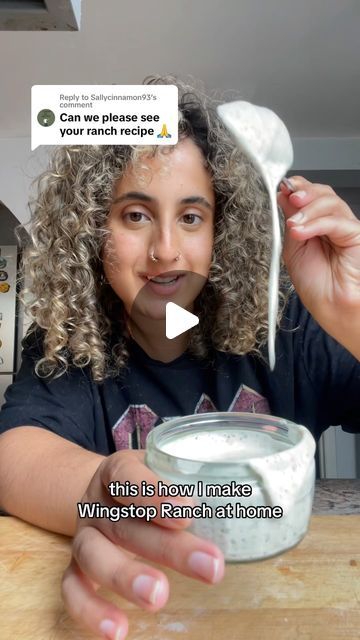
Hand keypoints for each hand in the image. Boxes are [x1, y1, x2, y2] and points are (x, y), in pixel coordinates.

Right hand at [61, 450, 223, 639]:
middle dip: (169, 547)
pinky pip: (73, 591)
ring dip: (126, 577)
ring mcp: (83, 535)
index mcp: (117, 471)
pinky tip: (119, 631)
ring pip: (95, 556)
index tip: (190, 511)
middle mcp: (96, 503)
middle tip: (211, 566)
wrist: (103, 494)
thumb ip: (194, 483)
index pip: (129, 476)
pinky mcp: (75, 567)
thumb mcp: (165, 471)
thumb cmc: (147, 483)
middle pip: (126, 523)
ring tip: (159, 597)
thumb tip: (259, 506)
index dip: (155, 494)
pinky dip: (91, 612)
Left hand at [278, 176, 359, 357]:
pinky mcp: (356, 235)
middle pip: (323, 193)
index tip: (282, 188)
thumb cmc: (316, 286)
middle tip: (289, 197)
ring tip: (292, 225)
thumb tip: (284, 196)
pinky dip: (316, 223)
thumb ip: (291, 221)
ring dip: (307, 209)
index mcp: (317, 225)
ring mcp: (346, 228)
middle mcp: (333, 223)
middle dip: (304, 192)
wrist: (332, 308)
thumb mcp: (293, 248)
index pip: (311, 196)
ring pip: (330, 202)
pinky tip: (301, 232)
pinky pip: (336, 221)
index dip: (298, 188)